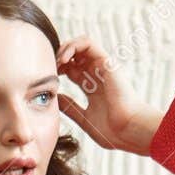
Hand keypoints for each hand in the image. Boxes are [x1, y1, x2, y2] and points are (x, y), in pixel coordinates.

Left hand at [56, 36, 162, 156]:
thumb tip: (56, 97)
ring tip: (56, 61)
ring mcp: (102, 67)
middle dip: (58, 57)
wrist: (128, 130)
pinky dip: (73, 46)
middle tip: (48, 68)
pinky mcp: (106, 62)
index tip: (47, 78)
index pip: (71, 69)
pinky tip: (64, 58)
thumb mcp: (84, 118)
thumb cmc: (112, 130)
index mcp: (92, 88)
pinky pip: (88, 43)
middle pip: (74, 55)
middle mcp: (97, 75)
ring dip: (64, 48)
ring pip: (80, 44)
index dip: (57, 69)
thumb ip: (70, 107)